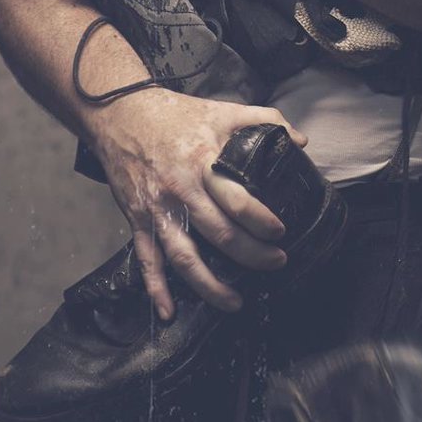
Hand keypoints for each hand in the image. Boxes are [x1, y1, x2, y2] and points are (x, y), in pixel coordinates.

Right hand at [88, 87, 310, 320]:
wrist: (120, 114)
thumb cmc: (175, 115)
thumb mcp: (223, 109)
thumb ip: (266, 120)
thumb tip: (301, 141)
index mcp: (203, 162)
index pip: (237, 199)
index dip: (261, 220)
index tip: (280, 232)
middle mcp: (181, 190)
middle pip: (218, 234)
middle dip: (251, 255)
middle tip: (275, 263)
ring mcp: (157, 209)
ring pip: (184, 257)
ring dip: (210, 286)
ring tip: (235, 302)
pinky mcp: (138, 219)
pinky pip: (147, 260)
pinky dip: (156, 290)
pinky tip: (169, 312)